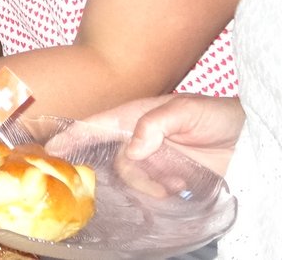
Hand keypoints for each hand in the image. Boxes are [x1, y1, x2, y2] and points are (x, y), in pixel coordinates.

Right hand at [86, 94, 241, 178]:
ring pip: (132, 177)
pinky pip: (150, 188)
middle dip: (128, 174)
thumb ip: (154, 124)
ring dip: (149, 184)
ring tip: (175, 184)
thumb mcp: (187, 109)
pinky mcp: (168, 175)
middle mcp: (140, 137)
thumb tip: (131, 151)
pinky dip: (161, 191)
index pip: (98, 124)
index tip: (53, 148)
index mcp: (137, 115)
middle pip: (115, 158)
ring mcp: (154, 158)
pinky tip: (181, 186)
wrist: (247, 139)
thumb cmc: (217, 115)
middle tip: (154, 186)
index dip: (74, 135)